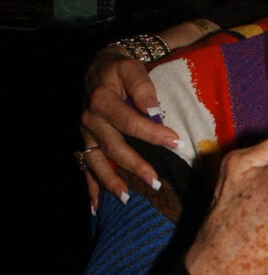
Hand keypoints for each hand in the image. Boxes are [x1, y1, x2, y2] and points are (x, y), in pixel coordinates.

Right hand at [80, 46, 178, 208]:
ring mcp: (84, 134)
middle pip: (113, 147)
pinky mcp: (84, 142)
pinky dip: (90, 188)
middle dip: (134, 165)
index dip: (153, 133)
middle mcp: (90, 120)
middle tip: (155, 181)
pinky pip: (84, 167)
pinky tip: (95, 207)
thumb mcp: (132, 69)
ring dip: (110, 181)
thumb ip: (143, 87)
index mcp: (102, 101)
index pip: (130, 122)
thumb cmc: (120, 69)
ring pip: (95, 162)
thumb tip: (154, 110)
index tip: (176, 142)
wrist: (97, 67)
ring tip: (127, 198)